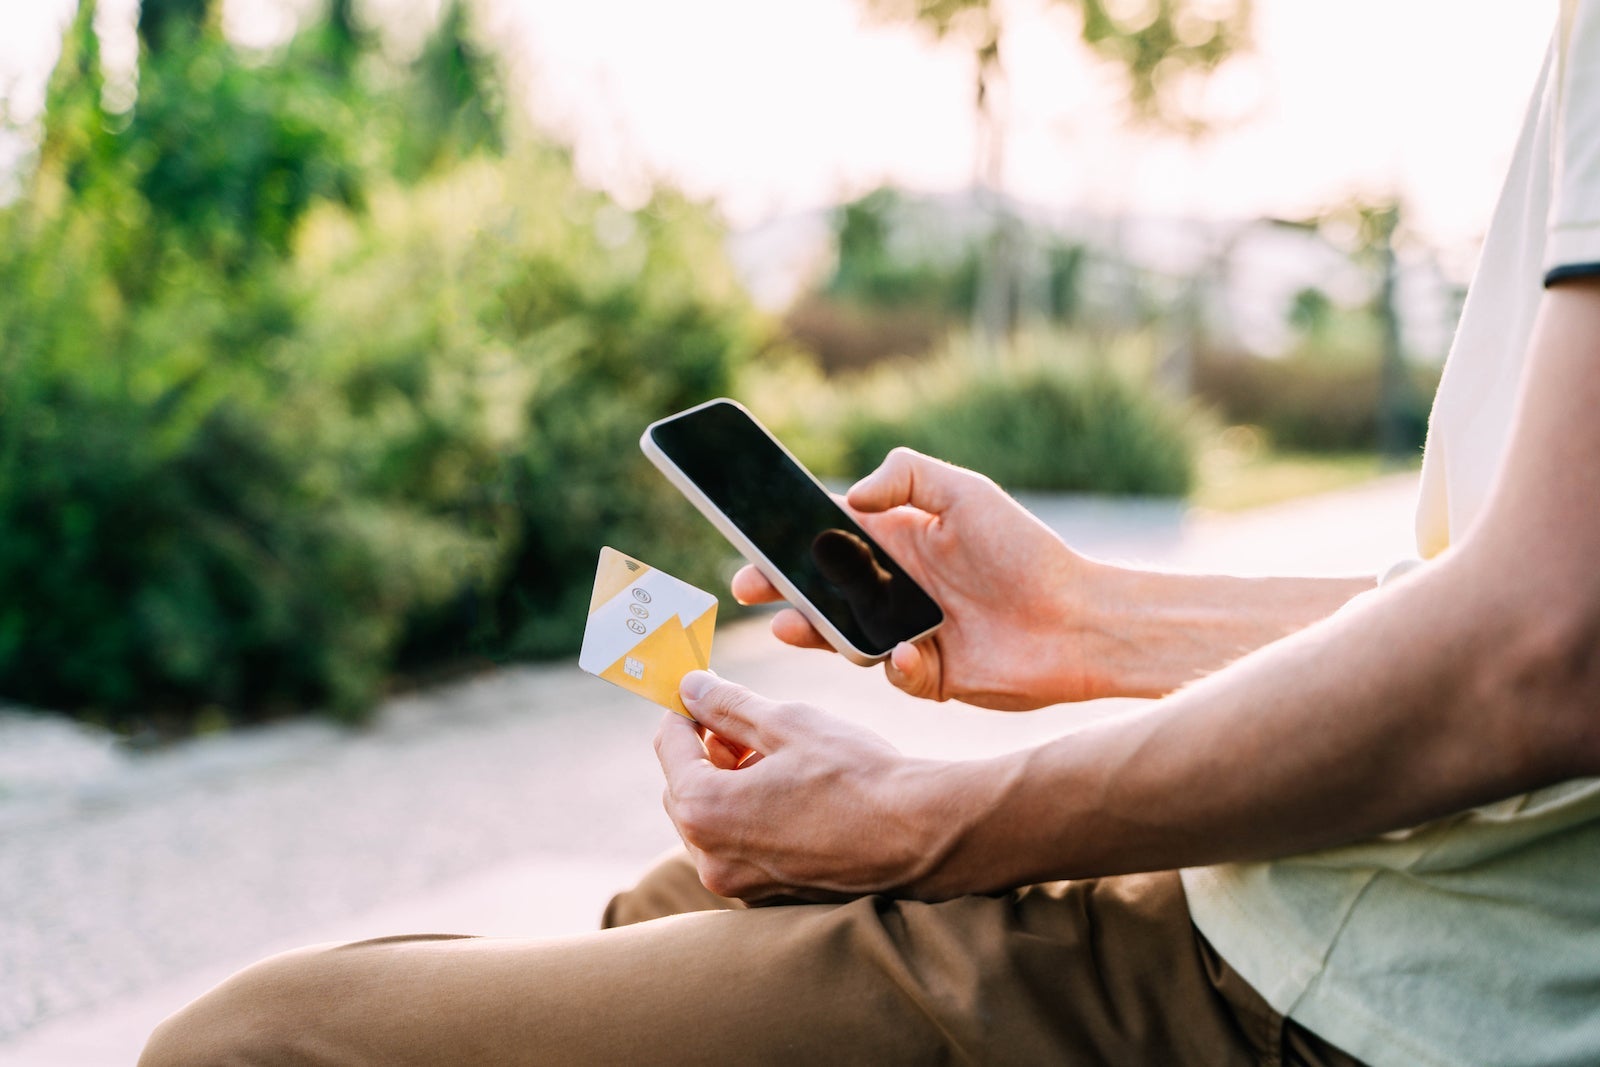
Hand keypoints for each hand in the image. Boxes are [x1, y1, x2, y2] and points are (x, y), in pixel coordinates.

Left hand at [655, 671, 953, 901]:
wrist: (920, 836)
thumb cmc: (857, 775)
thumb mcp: (786, 722)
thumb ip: (728, 704)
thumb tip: (691, 686)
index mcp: (704, 811)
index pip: (668, 746)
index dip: (685, 710)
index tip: (704, 691)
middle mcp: (711, 858)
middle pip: (684, 788)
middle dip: (707, 749)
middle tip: (743, 719)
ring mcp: (740, 885)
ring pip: (712, 820)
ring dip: (729, 781)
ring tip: (775, 752)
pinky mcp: (769, 896)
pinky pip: (740, 846)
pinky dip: (750, 815)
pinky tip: (790, 790)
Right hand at [733, 448, 1112, 708]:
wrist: (1079, 623)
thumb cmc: (1025, 552)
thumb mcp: (966, 493)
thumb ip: (906, 476)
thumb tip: (848, 497)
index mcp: (898, 540)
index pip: (827, 532)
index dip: (785, 534)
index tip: (748, 534)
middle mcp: (894, 587)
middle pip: (820, 587)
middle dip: (779, 586)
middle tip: (747, 587)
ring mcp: (906, 632)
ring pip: (841, 635)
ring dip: (813, 630)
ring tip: (790, 625)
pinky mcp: (925, 676)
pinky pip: (890, 672)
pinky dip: (890, 664)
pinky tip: (903, 652)